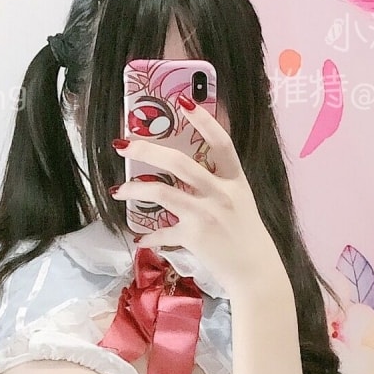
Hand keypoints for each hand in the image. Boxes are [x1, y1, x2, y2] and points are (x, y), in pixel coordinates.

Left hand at [110, 103, 283, 296]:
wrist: (256, 272)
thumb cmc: (246, 236)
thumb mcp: (239, 202)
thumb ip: (217, 185)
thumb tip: (184, 176)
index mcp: (235, 180)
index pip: (221, 143)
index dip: (204, 120)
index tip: (184, 101)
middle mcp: (221, 193)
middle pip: (180, 163)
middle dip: (147, 150)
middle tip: (123, 144)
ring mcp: (206, 214)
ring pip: (162, 193)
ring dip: (135, 189)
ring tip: (117, 190)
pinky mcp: (194, 236)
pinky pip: (164, 232)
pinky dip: (149, 236)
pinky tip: (140, 237)